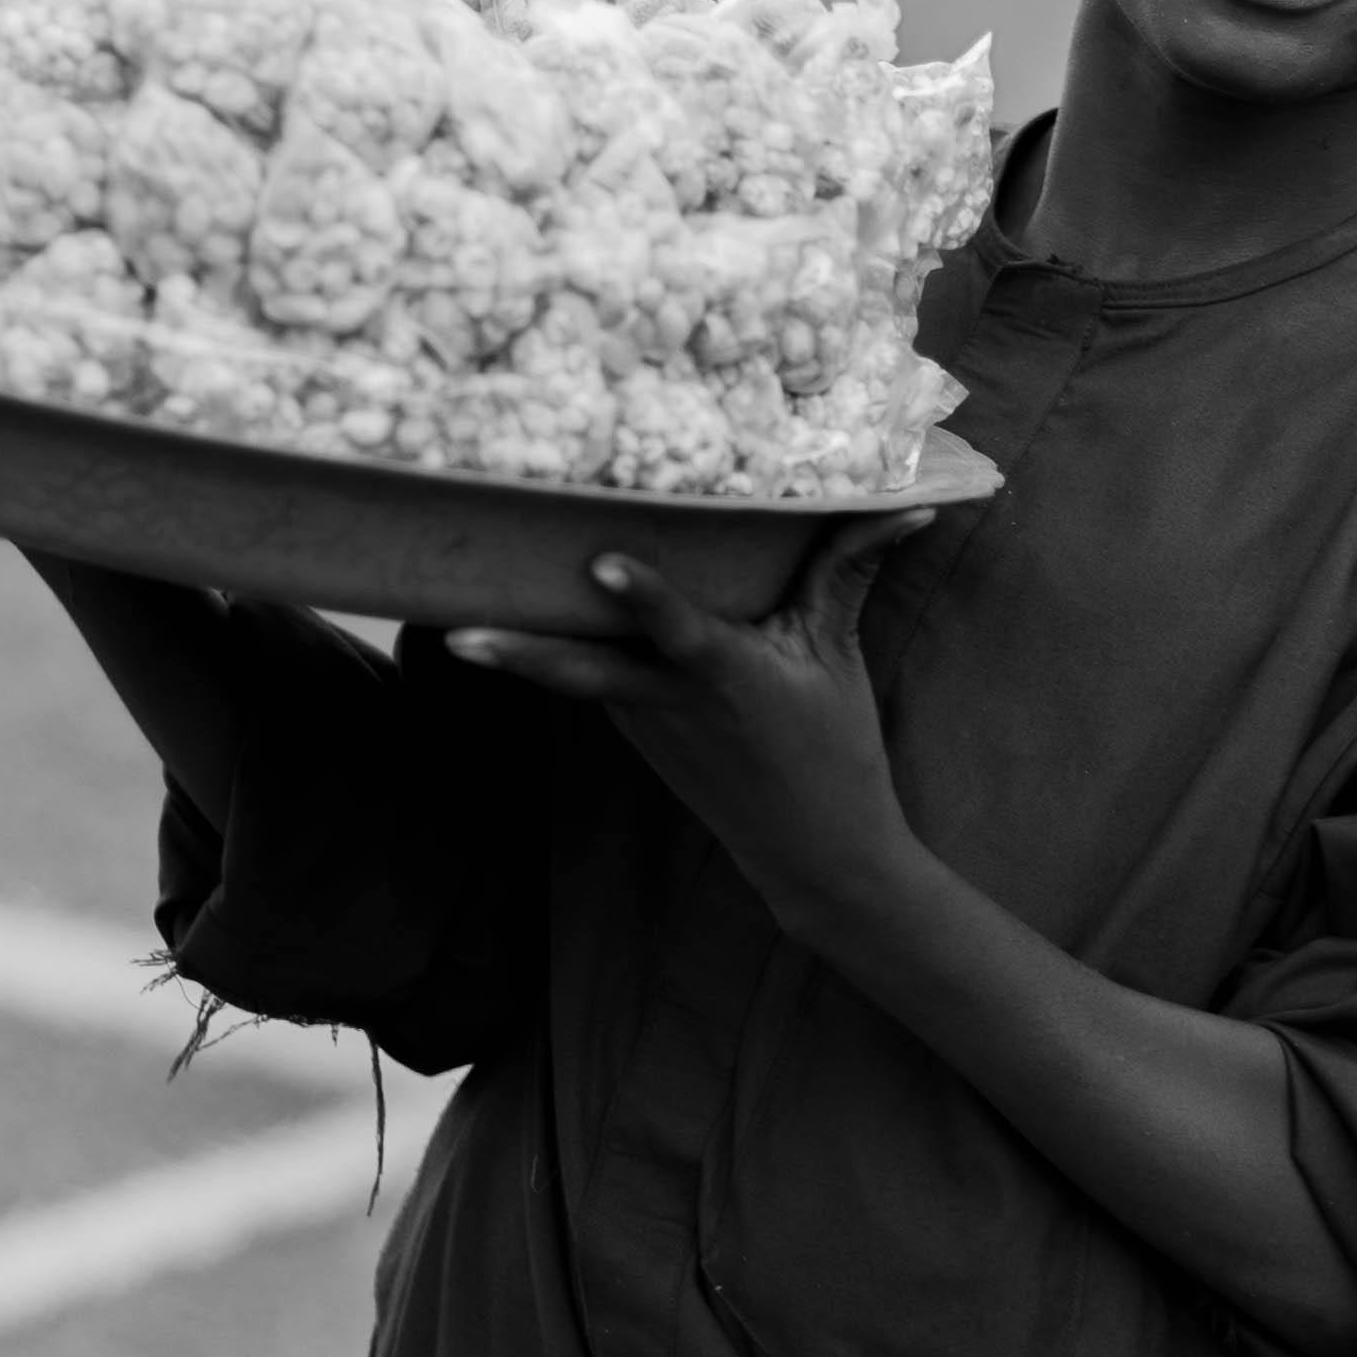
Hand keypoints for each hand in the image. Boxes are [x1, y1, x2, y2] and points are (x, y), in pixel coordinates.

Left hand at [446, 518, 931, 941]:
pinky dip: (559, 646)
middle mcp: (668, 699)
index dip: (641, 596)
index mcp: (726, 676)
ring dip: (519, 643)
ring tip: (445, 605)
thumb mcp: (840, 656)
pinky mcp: (630, 727)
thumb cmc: (833, 748)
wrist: (812, 855)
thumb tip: (911, 501)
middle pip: (580, 670)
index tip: (599, 564)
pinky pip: (591, 673)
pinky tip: (518, 607)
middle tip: (448, 628)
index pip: (676, 629)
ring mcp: (640, 719)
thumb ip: (851, 572)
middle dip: (516, 654)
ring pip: (574, 669)